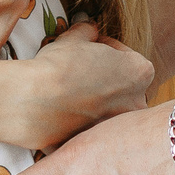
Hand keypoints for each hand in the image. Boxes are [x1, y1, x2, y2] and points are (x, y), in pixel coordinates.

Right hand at [9, 21, 151, 148]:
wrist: (34, 102)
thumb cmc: (58, 66)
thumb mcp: (74, 38)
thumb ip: (88, 31)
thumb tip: (89, 29)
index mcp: (140, 72)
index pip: (127, 56)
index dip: (105, 49)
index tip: (88, 48)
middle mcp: (137, 103)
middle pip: (124, 88)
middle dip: (105, 80)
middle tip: (79, 72)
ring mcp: (119, 128)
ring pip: (109, 112)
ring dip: (94, 103)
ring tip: (68, 94)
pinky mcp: (99, 145)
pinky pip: (91, 130)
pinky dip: (79, 123)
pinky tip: (61, 113)